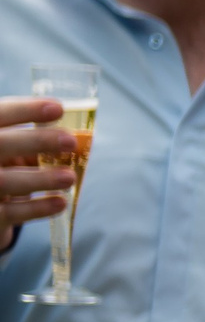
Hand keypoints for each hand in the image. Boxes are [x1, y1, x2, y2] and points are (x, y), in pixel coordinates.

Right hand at [0, 97, 74, 243]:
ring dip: (40, 178)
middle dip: (36, 141)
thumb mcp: (13, 150)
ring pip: (4, 181)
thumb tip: (79, 141)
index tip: (58, 109)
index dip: (25, 110)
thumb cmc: (5, 168)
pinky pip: (10, 212)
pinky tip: (60, 202)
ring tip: (69, 177)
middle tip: (71, 141)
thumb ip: (33, 143)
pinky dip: (37, 208)